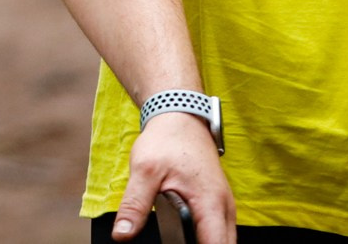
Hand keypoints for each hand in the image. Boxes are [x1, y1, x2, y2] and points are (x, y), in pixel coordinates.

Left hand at [113, 112, 234, 241]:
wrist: (179, 117)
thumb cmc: (166, 139)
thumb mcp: (144, 170)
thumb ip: (135, 205)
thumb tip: (122, 235)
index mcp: (211, 203)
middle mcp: (224, 208)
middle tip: (173, 240)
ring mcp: (224, 206)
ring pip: (223, 240)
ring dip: (204, 243)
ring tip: (176, 237)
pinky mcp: (217, 204)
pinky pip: (217, 231)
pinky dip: (205, 238)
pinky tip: (184, 237)